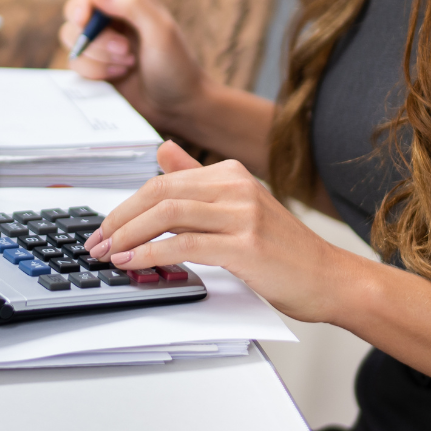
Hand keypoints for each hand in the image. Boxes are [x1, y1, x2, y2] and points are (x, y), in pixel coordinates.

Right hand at [59, 0, 207, 134]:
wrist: (178, 107)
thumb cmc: (176, 67)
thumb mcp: (162, 31)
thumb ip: (133, 5)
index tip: (85, 20)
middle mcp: (111, 12)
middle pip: (74, 10)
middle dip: (95, 36)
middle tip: (124, 50)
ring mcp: (100, 38)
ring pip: (70, 36)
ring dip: (97, 55)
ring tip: (127, 64)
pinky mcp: (93, 60)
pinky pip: (74, 60)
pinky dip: (94, 70)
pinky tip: (118, 74)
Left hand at [84, 141, 351, 321]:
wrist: (333, 279)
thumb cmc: (284, 250)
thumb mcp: (240, 205)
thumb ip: (197, 179)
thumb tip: (161, 151)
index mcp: (229, 173)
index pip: (161, 182)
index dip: (126, 205)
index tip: (105, 227)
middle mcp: (235, 186)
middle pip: (158, 193)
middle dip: (120, 219)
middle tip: (97, 242)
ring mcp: (242, 214)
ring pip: (166, 215)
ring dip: (128, 236)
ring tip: (109, 253)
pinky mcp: (246, 245)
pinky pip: (184, 244)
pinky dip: (151, 253)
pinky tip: (134, 263)